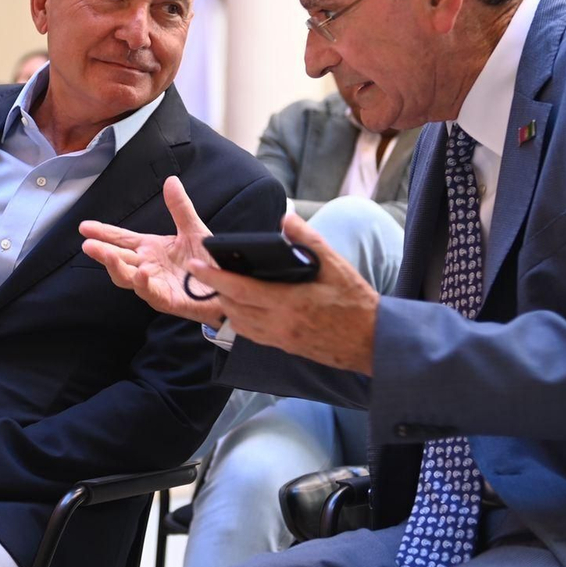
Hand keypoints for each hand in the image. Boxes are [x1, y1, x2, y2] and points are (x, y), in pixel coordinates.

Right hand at [79, 176, 225, 325]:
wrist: (229, 285)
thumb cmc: (208, 261)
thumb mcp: (194, 230)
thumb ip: (180, 208)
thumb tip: (171, 181)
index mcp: (151, 249)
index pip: (121, 239)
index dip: (104, 233)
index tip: (85, 227)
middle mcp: (148, 267)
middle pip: (118, 259)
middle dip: (102, 252)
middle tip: (87, 244)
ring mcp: (155, 284)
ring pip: (127, 277)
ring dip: (115, 267)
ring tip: (106, 255)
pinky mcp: (168, 300)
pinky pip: (151, 293)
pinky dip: (144, 283)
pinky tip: (142, 273)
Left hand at [186, 212, 379, 372]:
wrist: (371, 340)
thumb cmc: (355, 301)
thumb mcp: (335, 265)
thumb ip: (308, 239)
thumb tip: (285, 219)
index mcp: (288, 302)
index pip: (239, 289)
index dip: (214, 276)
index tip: (194, 263)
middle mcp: (279, 324)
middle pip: (232, 308)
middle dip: (215, 289)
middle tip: (204, 271)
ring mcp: (280, 339)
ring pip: (239, 323)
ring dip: (226, 305)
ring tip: (221, 286)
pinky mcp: (284, 347)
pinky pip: (251, 334)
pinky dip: (240, 319)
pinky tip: (242, 307)